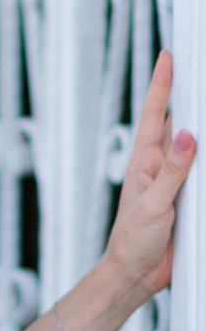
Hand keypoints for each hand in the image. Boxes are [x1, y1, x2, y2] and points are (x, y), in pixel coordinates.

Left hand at [104, 50, 196, 298]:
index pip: (155, 115)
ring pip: (192, 145)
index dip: (162, 84)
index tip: (169, 56)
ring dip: (200, 123)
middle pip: (177, 122)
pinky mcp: (185, 197)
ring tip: (203, 97)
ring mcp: (172, 180)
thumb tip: (186, 135)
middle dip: (188, 94)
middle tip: (197, 65)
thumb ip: (171, 171)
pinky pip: (201, 170)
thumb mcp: (153, 205)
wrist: (134, 275)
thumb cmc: (132, 242)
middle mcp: (158, 166)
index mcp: (143, 162)